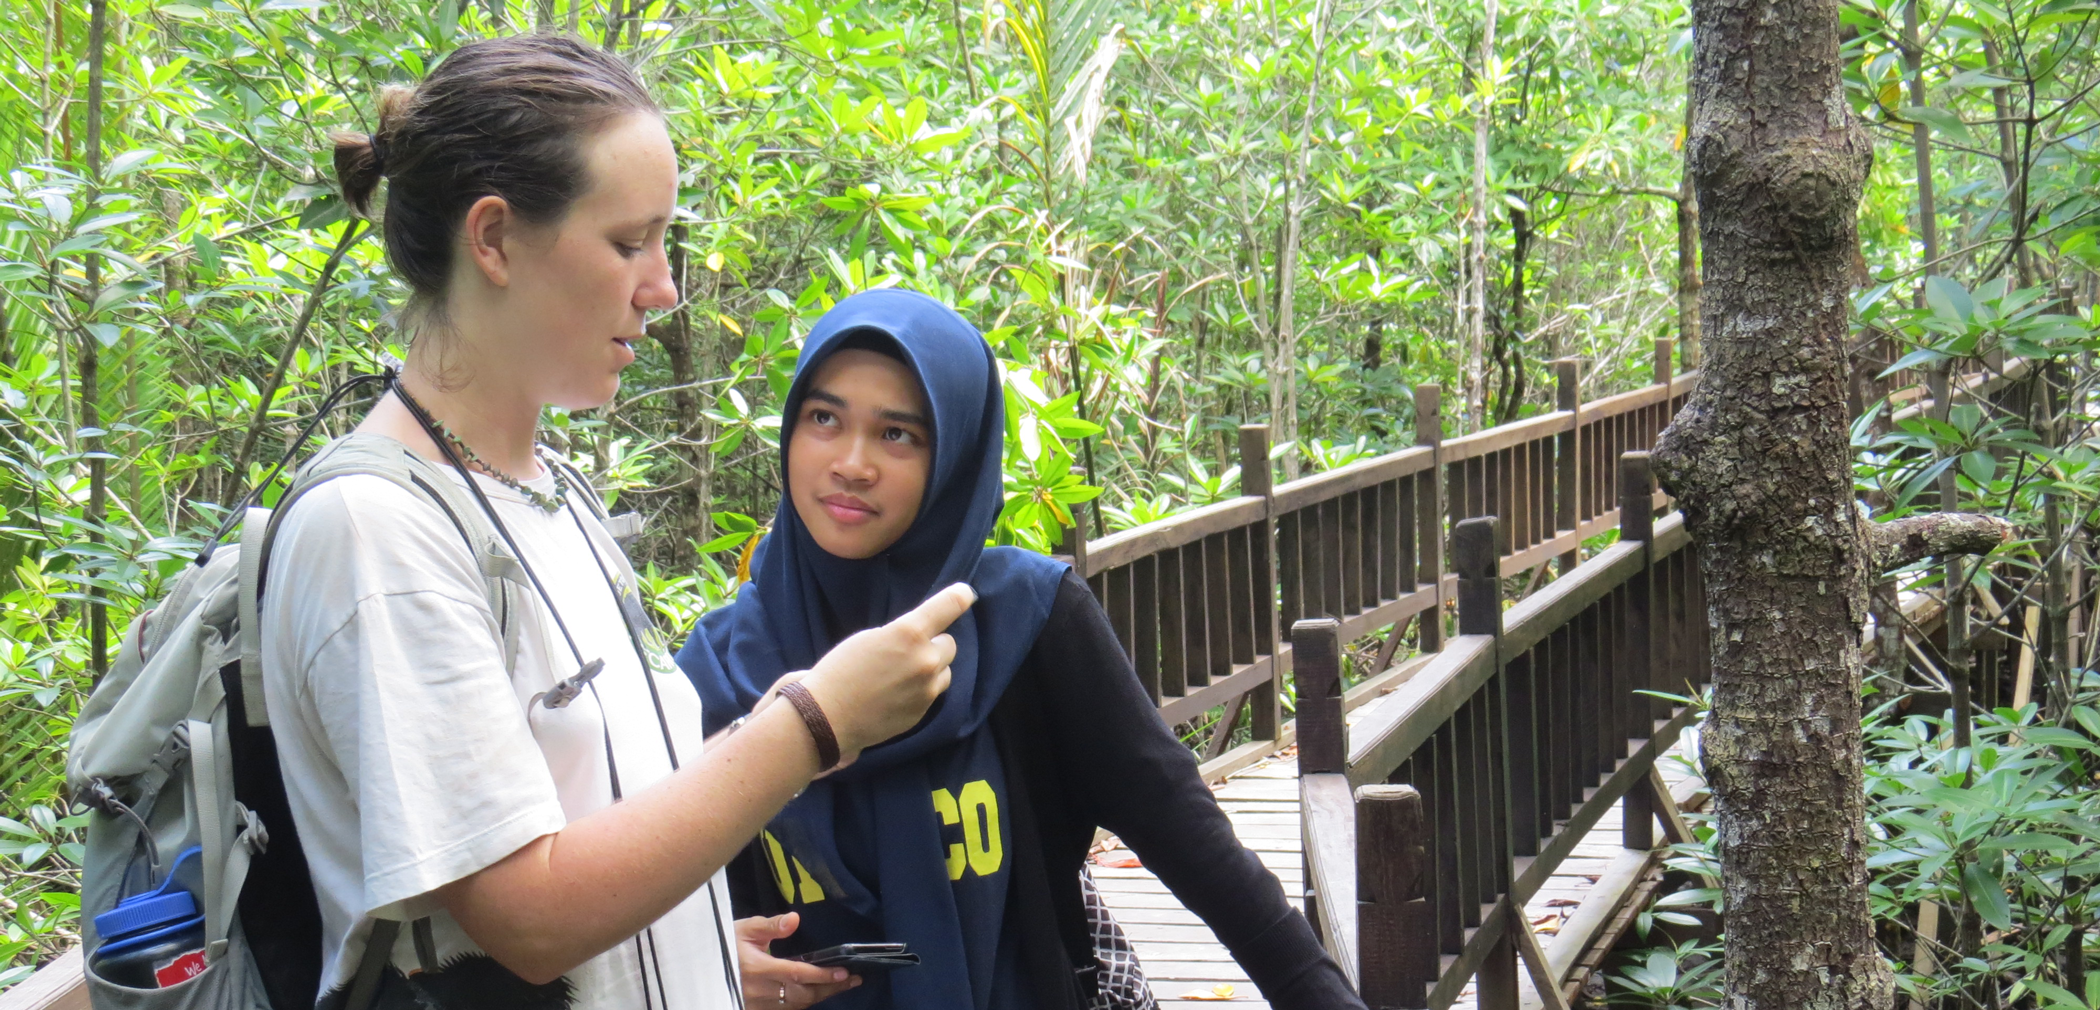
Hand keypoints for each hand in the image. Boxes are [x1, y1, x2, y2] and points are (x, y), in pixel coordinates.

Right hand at [736, 913, 859, 1007]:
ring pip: (794, 1006)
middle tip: (852, 980)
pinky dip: (801, 1003)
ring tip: (840, 985)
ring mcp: (757, 1005)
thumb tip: (795, 919)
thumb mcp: (745, 928)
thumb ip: (771, 925)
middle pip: (802, 996)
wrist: (701, 965)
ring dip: (818, 997)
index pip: (797, 974)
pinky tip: (814, 994)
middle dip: (829, 989)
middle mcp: (759, 992)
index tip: (844, 972)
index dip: (822, 975)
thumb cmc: (725, 943)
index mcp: (758, 969)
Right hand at [802, 582, 974, 761]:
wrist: (828, 716)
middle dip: (933, 644)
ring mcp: (927, 689)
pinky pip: (932, 693)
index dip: (959, 597)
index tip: (966, 593)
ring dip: (931, 669)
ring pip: (945, 671)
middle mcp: (926, 660)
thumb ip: (902, 634)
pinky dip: (921, 690)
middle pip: (949, 644)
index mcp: (910, 633)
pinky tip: (896, 694)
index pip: (947, 607)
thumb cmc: (840, 670)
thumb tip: (923, 636)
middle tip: (908, 650)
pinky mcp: (923, 712)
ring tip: (902, 675)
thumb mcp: (871, 638)